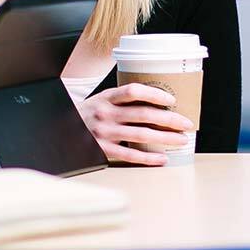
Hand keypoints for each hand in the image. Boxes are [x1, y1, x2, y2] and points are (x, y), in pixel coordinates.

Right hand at [77, 83, 194, 165]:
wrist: (62, 130)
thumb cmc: (90, 114)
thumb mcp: (101, 101)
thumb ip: (122, 101)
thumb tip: (157, 103)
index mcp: (106, 97)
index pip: (133, 91)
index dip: (155, 95)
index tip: (172, 101)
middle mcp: (105, 113)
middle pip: (143, 114)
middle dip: (170, 119)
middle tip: (186, 124)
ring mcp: (104, 132)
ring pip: (141, 134)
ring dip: (165, 138)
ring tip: (181, 140)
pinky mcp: (102, 149)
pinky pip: (130, 154)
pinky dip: (149, 157)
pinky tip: (162, 158)